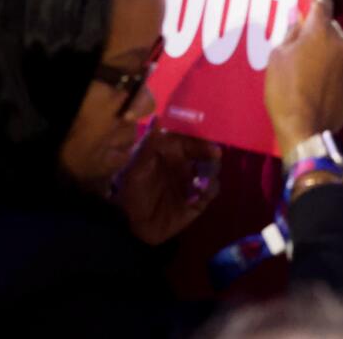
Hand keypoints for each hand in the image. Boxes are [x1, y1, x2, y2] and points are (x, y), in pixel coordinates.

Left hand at [111, 129, 220, 245]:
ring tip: (201, 180)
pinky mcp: (198, 200)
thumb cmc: (131, 192)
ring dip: (211, 171)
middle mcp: (185, 164)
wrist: (130, 225)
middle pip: (206, 152)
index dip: (200, 138)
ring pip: (212, 170)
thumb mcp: (135, 168)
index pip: (191, 139)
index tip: (206, 140)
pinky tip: (200, 194)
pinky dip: (210, 189)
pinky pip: (212, 190)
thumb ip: (149, 145)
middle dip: (211, 154)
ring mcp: (192, 181)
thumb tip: (159, 117)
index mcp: (171, 153)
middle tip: (212, 157)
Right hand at [265, 0, 342, 160]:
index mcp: (321, 30)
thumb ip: (291, 32)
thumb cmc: (285, 90)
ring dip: (329, 51)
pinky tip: (323, 84)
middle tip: (302, 51)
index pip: (323, 2)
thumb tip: (298, 17)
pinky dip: (337, 68)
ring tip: (312, 71)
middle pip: (331, 26)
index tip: (306, 14)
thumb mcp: (277, 57)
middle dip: (319, 33)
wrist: (306, 128)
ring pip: (340, 46)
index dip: (313, 5)